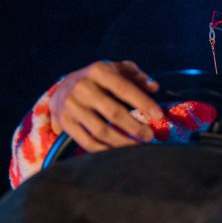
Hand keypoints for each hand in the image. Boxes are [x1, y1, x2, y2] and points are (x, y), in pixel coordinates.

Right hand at [48, 60, 162, 151]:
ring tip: (137, 146)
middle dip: (135, 127)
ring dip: (122, 142)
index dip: (143, 102)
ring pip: (101, 130)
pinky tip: (118, 152)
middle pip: (113, 112)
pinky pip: (87, 141)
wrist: (62, 88)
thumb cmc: (98, 80)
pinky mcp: (65, 122)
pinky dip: (105, 150)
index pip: (124, 88)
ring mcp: (72, 106)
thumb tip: (154, 86)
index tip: (159, 115)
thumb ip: (136, 76)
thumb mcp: (116, 69)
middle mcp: (82, 87)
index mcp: (98, 71)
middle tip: (150, 136)